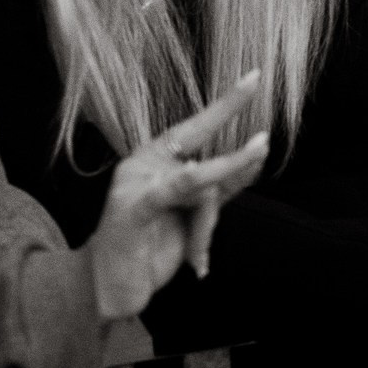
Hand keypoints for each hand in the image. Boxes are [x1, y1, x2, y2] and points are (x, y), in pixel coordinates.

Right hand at [83, 72, 270, 320]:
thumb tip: (256, 158)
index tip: (254, 78)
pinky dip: (189, 203)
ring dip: (205, 226)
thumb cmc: (147, 249)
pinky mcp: (130, 210)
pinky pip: (171, 195)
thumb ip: (218, 188)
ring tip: (196, 259)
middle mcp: (144, 165)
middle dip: (227, 125)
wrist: (104, 290)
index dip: (225, 104)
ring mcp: (135, 185)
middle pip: (195, 142)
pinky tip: (194, 208)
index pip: (194, 127)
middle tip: (263, 140)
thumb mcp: (191, 216)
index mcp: (155, 161)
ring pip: (197, 181)